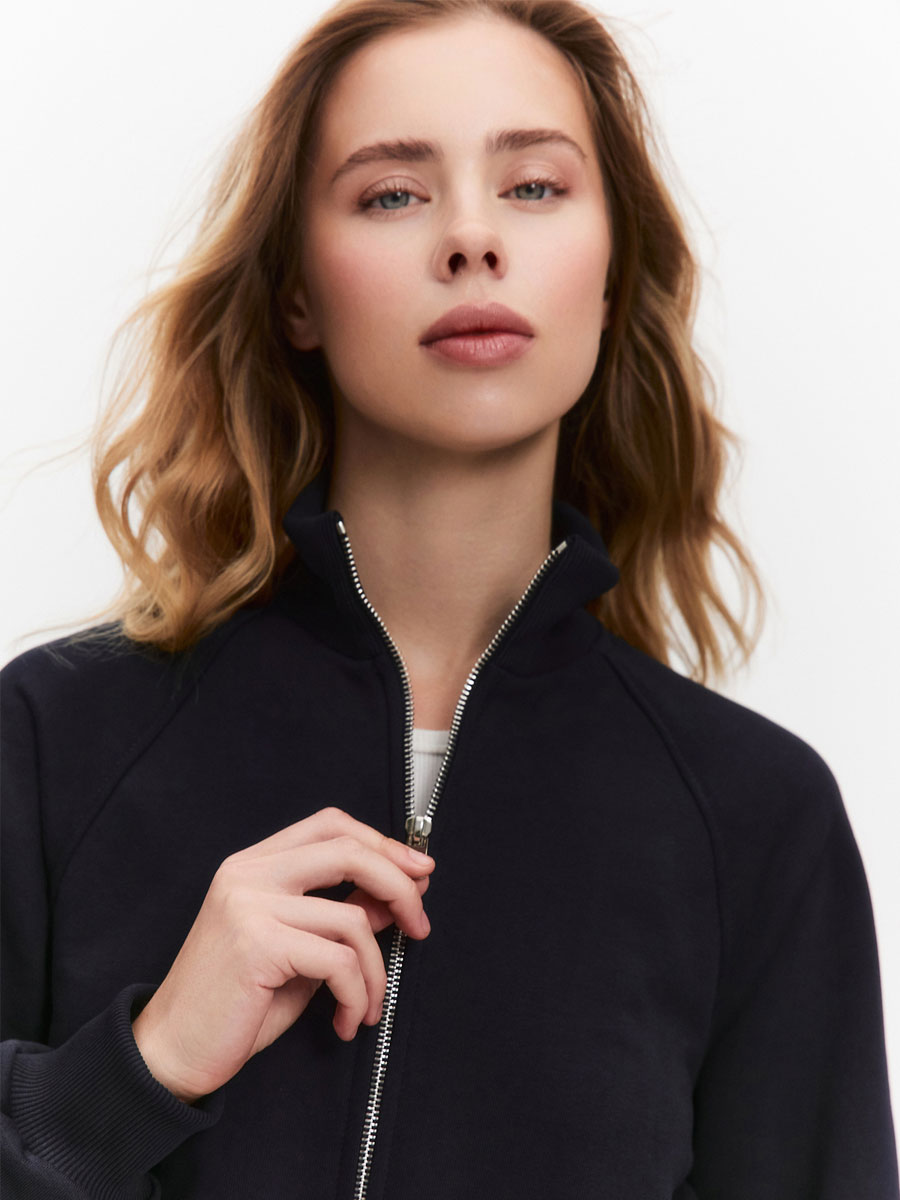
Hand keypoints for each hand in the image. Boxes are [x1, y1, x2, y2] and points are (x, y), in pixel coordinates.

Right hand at [131, 807, 433, 1103]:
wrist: (171, 1052)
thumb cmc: (234, 1004)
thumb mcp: (298, 952)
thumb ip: (340, 915)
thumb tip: (398, 895)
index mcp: (253, 864)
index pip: (331, 825)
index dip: (381, 843)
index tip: (418, 871)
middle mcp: (248, 874)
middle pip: (348, 851)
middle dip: (399, 887)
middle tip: (419, 926)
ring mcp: (249, 905)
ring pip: (352, 919)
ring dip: (376, 972)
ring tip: (368, 1006)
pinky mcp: (257, 945)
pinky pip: (339, 962)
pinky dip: (357, 996)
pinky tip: (345, 1021)